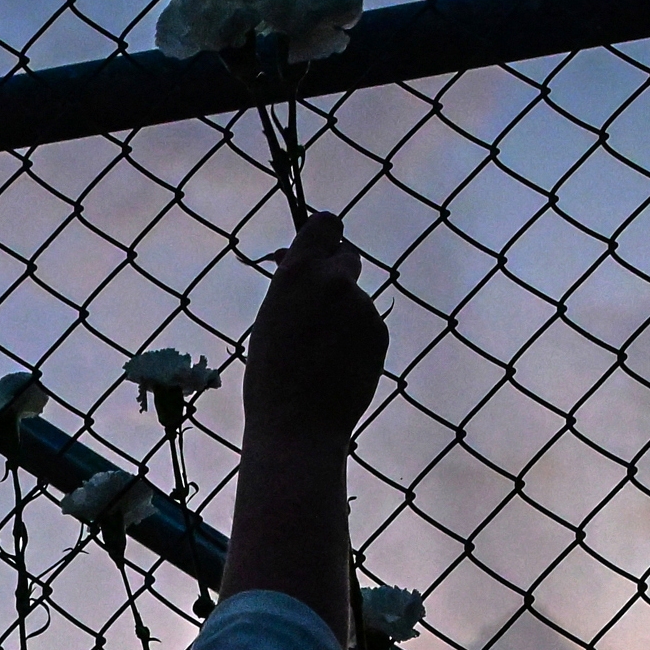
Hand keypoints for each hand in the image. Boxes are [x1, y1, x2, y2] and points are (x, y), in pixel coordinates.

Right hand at [242, 213, 386, 451]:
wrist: (299, 426)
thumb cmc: (270, 377)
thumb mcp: (269, 318)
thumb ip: (293, 286)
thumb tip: (305, 266)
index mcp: (298, 272)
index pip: (326, 223)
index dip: (324, 235)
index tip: (320, 249)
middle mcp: (335, 280)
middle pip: (348, 255)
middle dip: (337, 272)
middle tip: (320, 304)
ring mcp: (362, 306)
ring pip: (356, 297)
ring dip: (344, 313)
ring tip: (322, 352)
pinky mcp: (380, 331)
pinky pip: (368, 323)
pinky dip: (356, 337)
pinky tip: (338, 365)